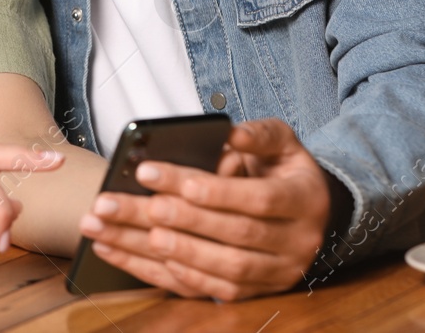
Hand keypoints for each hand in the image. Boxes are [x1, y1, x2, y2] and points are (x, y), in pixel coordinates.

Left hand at [78, 118, 329, 300]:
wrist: (310, 212)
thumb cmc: (284, 170)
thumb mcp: (283, 142)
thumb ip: (259, 134)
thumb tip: (230, 133)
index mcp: (305, 200)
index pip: (257, 198)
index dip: (212, 189)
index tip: (157, 175)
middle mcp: (296, 243)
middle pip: (231, 235)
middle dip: (173, 219)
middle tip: (119, 203)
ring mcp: (277, 274)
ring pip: (220, 269)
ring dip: (164, 252)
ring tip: (113, 231)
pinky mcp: (254, 292)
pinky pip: (210, 290)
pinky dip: (170, 274)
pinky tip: (133, 255)